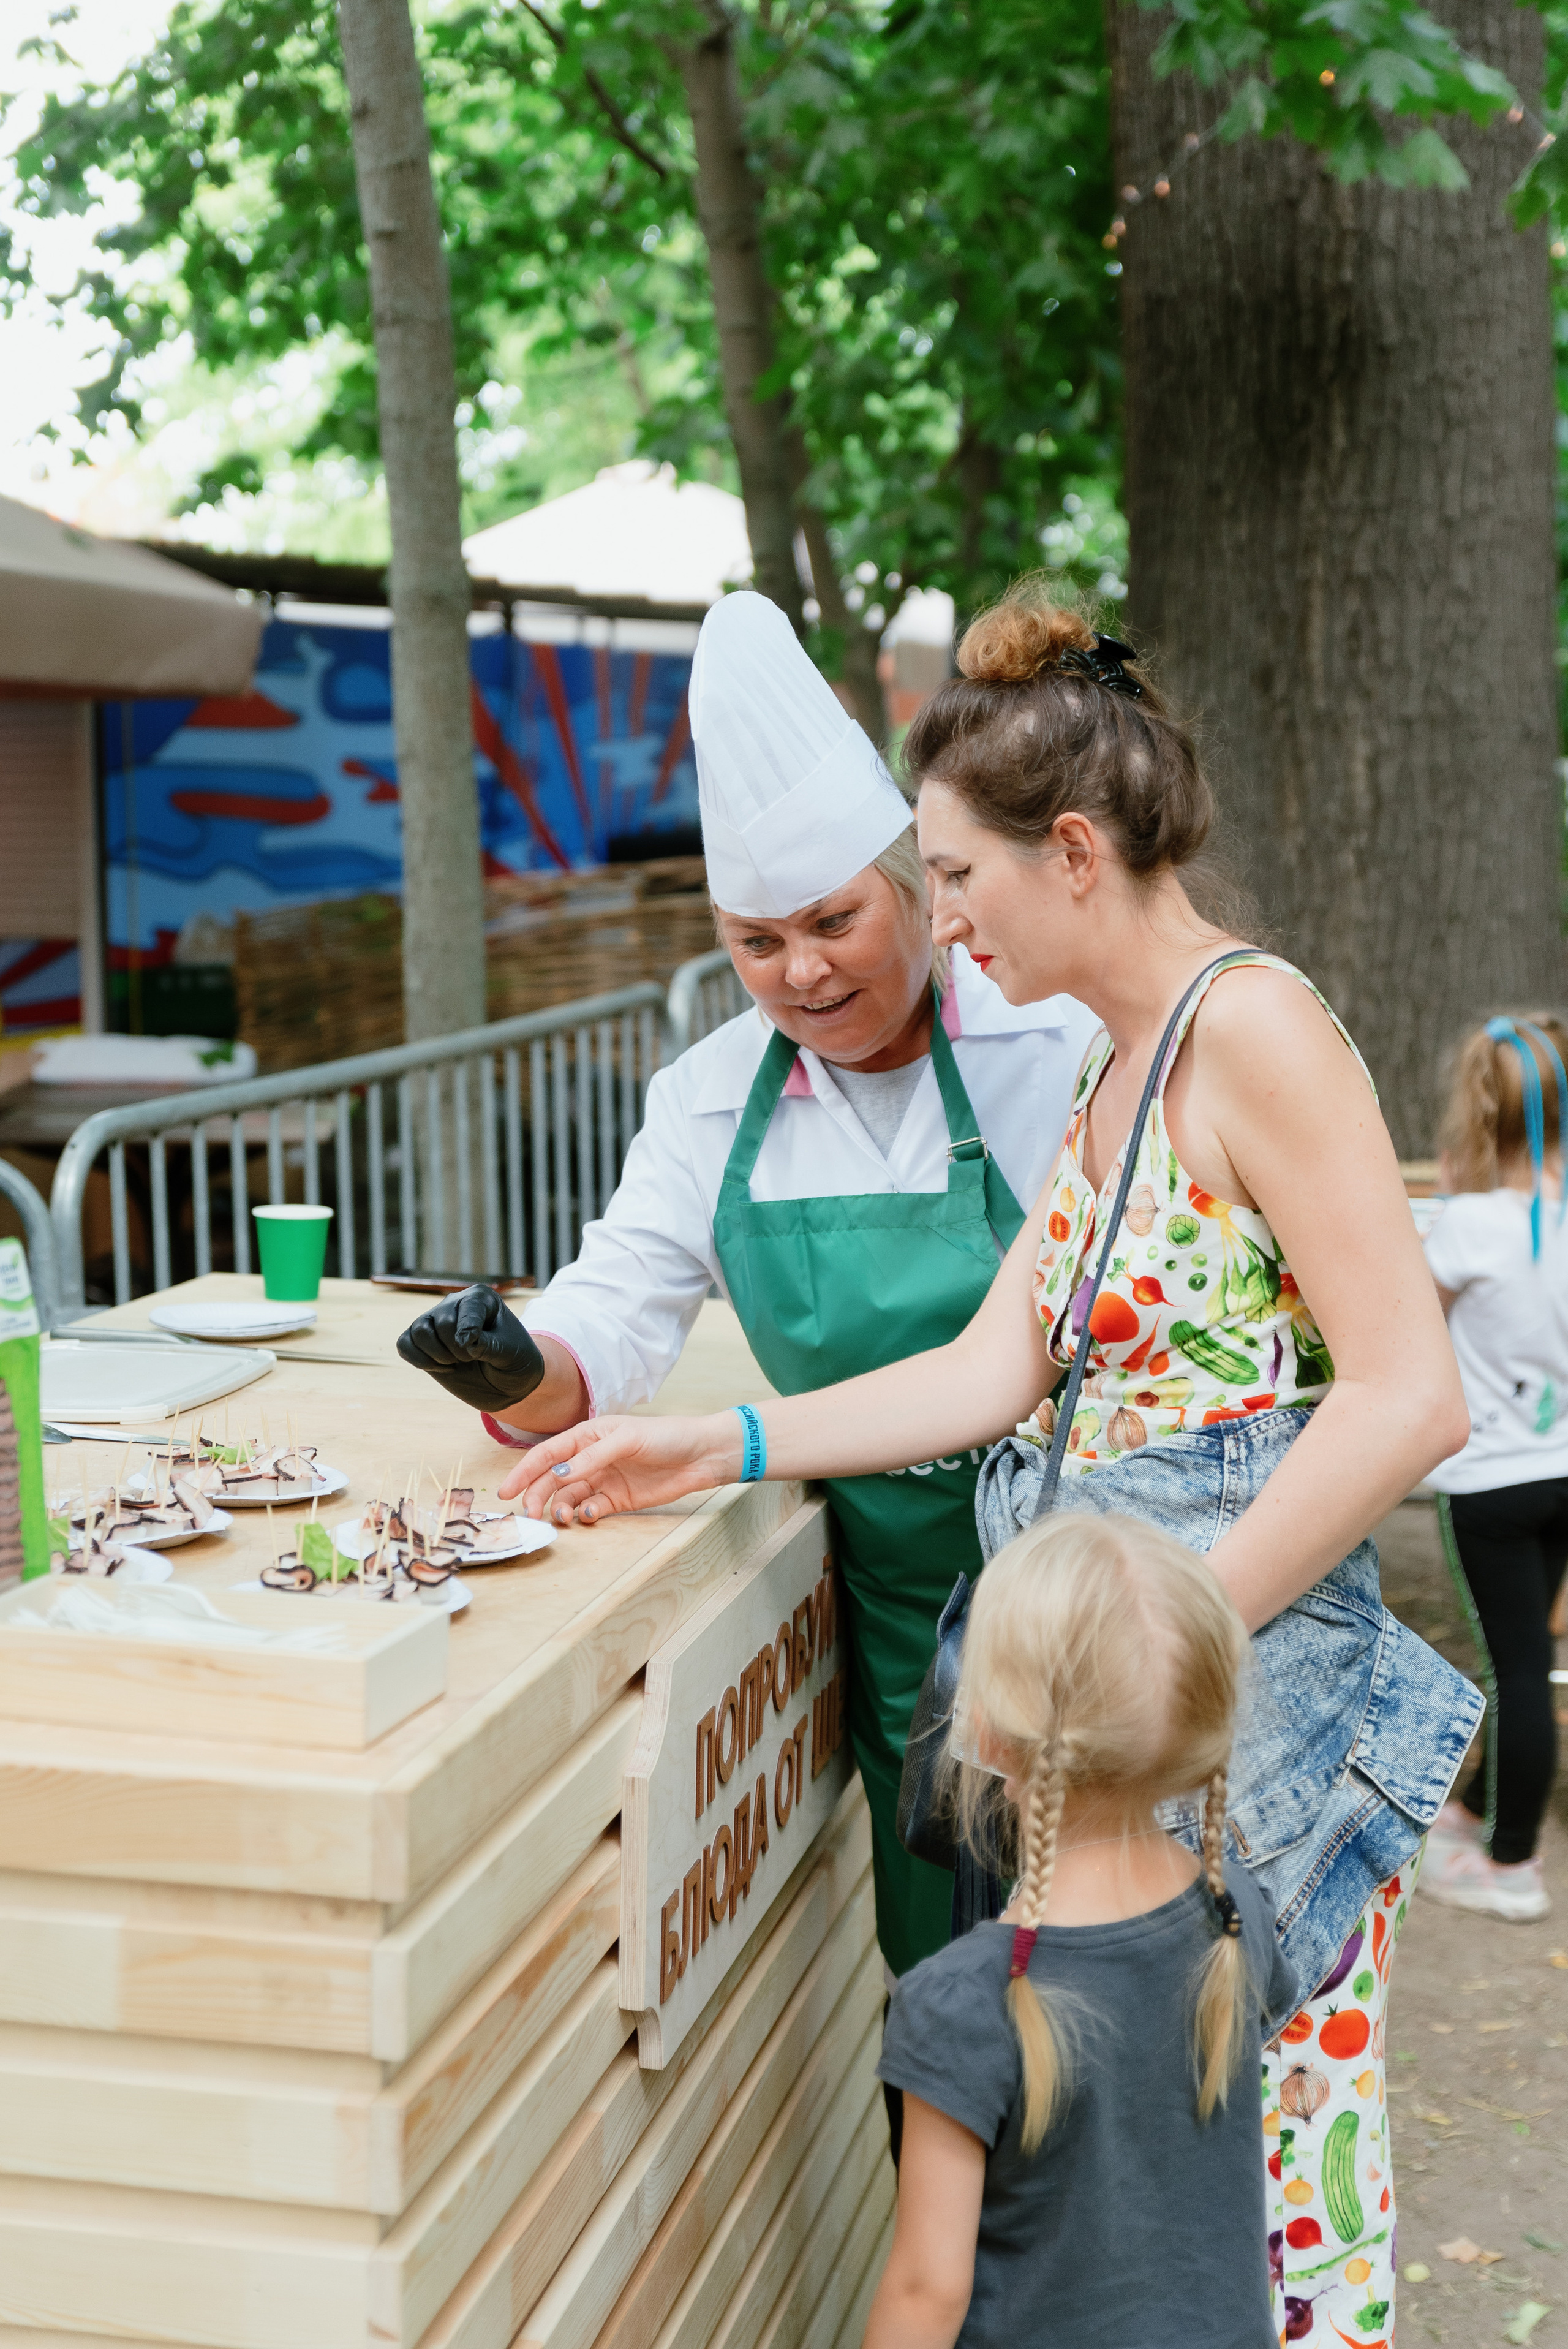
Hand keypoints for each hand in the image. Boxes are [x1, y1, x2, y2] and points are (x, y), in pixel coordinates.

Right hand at [395, 1284, 546, 1412]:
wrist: (507, 1381)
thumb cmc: (514, 1361)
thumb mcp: (511, 1353)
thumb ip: (488, 1345)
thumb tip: (463, 1340)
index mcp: (481, 1298)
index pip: (466, 1309)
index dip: (468, 1332)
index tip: (475, 1351)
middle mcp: (455, 1304)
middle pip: (441, 1321)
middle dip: (456, 1349)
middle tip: (473, 1358)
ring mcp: (436, 1322)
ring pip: (419, 1330)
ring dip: (437, 1354)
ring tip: (456, 1363)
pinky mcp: (423, 1342)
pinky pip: (404, 1343)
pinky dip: (418, 1360)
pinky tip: (441, 1368)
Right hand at [498, 1410, 743, 1522]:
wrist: (701, 1455)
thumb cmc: (666, 1436)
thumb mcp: (626, 1439)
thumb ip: (592, 1457)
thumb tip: (559, 1474)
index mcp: (587, 1436)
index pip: (547, 1454)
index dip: (524, 1472)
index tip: (506, 1492)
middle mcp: (590, 1458)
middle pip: (552, 1480)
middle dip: (537, 1496)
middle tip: (531, 1514)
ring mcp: (602, 1479)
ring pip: (568, 1498)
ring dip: (560, 1509)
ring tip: (561, 1518)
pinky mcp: (617, 1500)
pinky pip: (591, 1510)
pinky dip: (586, 1515)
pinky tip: (591, 1515)